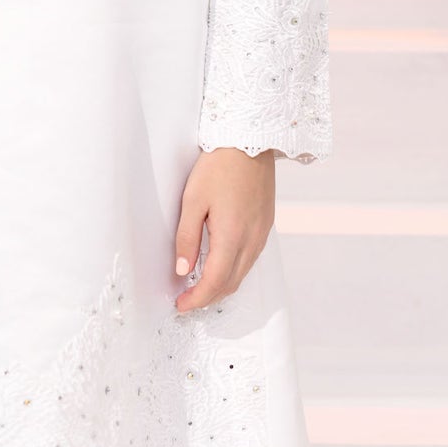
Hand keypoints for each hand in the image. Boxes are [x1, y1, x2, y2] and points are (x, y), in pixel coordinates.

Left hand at [173, 146, 275, 311]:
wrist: (250, 140)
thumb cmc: (218, 166)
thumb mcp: (193, 199)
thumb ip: (187, 237)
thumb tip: (182, 270)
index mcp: (232, 236)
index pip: (214, 282)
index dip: (196, 299)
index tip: (180, 305)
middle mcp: (252, 240)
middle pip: (230, 284)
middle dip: (208, 298)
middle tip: (187, 300)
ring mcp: (262, 234)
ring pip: (242, 274)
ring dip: (221, 286)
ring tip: (200, 286)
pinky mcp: (266, 225)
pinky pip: (250, 259)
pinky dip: (234, 271)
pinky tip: (220, 265)